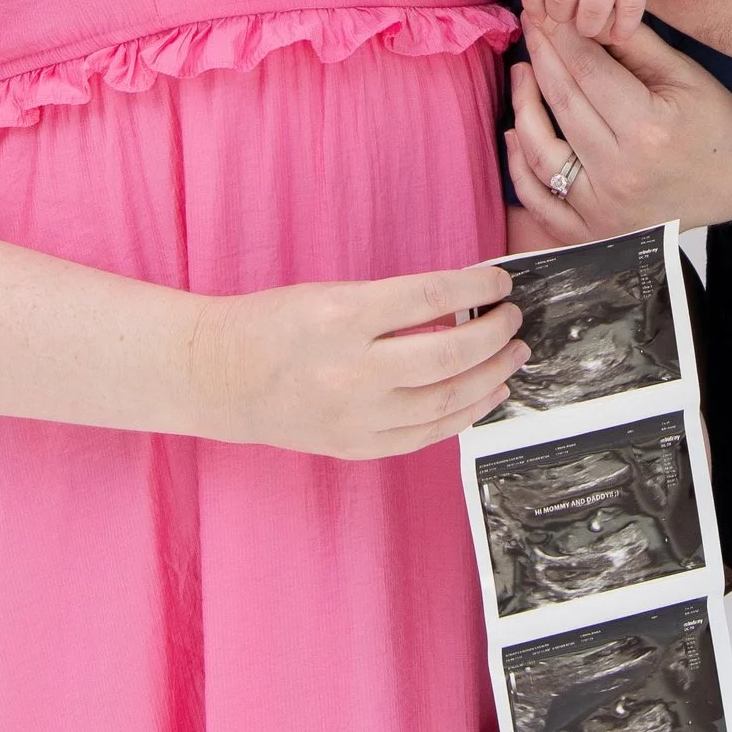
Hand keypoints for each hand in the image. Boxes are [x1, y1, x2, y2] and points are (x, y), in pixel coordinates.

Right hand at [187, 263, 523, 459]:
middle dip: (495, 336)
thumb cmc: (272, 324)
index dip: (477, 290)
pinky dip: (464, 415)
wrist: (218, 376)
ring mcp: (355, 415)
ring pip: (446, 399)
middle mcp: (352, 369)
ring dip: (490, 376)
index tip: (501, 285)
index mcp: (343, 316)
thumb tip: (461, 307)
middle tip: (514, 322)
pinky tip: (486, 395)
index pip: (431, 297)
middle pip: (449, 353)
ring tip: (513, 356)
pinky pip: (427, 435)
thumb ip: (391, 304)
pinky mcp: (356, 446)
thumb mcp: (329, 294)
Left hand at [504, 18, 731, 245]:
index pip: (588, 72)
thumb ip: (633, 44)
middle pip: (564, 105)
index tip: (546, 13)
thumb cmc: (714, 121)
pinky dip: (520, 167)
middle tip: (530, 28)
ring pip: (541, 153)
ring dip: (523, 106)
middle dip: (541, 58)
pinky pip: (540, 202)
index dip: (562, 37)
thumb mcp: (684, 74)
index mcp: (649, 131)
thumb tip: (584, 14)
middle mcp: (621, 174)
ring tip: (522, 72)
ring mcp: (603, 209)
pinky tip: (515, 133)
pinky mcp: (592, 234)